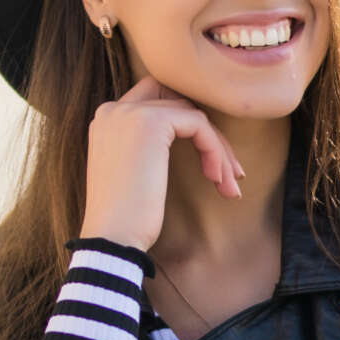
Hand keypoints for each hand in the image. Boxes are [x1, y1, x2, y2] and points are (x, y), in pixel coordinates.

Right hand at [79, 72, 243, 253]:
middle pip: (179, 103)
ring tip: (229, 186)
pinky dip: (215, 151)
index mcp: (108, 120)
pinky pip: (199, 124)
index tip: (212, 163)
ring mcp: (130, 113)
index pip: (158, 99)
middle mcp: (114, 109)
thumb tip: (198, 137)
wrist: (113, 239)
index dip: (190, 125)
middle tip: (231, 173)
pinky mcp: (151, 122)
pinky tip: (216, 179)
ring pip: (193, 115)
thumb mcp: (135, 173)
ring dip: (218, 150)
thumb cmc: (127, 219)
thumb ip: (150, 147)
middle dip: (210, 136)